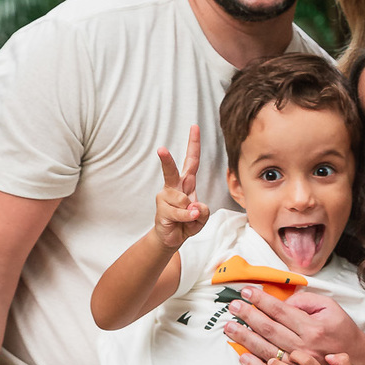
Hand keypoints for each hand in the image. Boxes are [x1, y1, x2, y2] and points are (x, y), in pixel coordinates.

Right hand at [154, 125, 208, 249]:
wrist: (173, 237)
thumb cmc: (188, 222)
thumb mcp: (202, 216)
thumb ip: (203, 210)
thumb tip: (194, 206)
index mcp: (187, 182)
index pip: (192, 160)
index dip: (193, 144)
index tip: (194, 127)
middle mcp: (174, 187)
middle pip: (171, 170)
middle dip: (166, 160)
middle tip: (161, 149)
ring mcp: (165, 197)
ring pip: (183, 200)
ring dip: (190, 213)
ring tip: (187, 218)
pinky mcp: (161, 210)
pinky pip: (180, 213)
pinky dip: (186, 219)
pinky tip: (184, 222)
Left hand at [226, 287, 364, 364]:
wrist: (358, 362)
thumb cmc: (342, 331)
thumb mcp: (331, 308)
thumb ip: (306, 302)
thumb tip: (282, 302)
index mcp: (312, 327)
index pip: (280, 311)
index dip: (261, 300)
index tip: (246, 291)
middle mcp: (304, 347)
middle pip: (269, 329)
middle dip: (248, 315)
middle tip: (233, 306)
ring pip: (266, 350)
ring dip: (245, 338)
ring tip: (229, 326)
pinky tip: (241, 356)